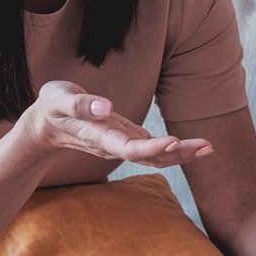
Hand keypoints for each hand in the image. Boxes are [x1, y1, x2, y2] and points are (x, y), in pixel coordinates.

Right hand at [19, 80, 212, 167]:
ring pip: (155, 156)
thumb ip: (79, 103)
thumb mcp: (58, 98)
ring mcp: (122, 145)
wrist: (46, 125)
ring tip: (209, 147)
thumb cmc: (52, 107)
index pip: (128, 148)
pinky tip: (196, 146)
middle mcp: (113, 146)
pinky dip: (176, 149)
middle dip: (178, 153)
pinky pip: (154, 149)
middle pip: (149, 157)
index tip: (174, 142)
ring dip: (183, 154)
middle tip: (206, 146)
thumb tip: (106, 107)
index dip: (152, 148)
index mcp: (98, 137)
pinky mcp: (127, 139)